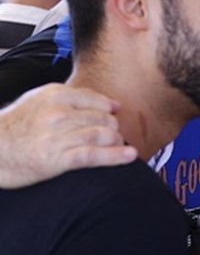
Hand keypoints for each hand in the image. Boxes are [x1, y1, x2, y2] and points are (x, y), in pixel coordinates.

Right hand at [0, 84, 136, 188]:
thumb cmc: (15, 127)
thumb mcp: (37, 101)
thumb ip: (69, 98)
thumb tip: (108, 103)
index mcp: (54, 96)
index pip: (95, 100)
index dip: (109, 108)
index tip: (116, 113)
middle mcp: (58, 113)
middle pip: (102, 119)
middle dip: (113, 128)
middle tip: (115, 134)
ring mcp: (58, 136)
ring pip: (102, 135)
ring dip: (116, 141)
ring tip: (120, 146)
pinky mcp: (57, 159)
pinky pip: (94, 155)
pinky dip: (115, 156)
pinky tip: (129, 156)